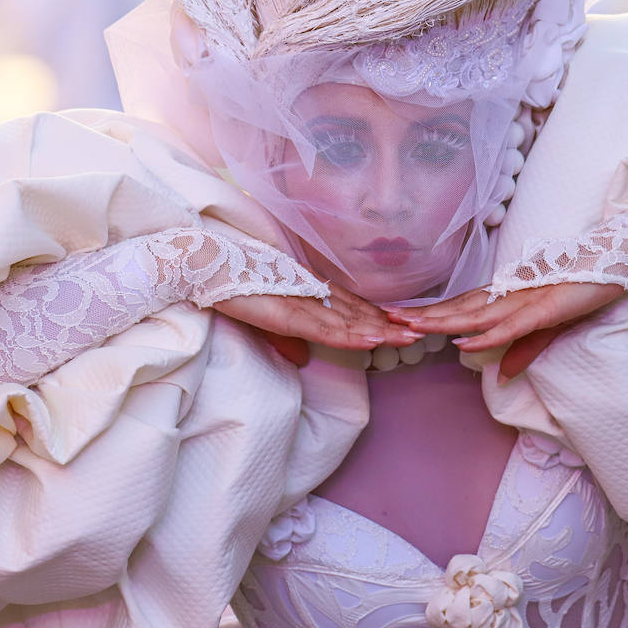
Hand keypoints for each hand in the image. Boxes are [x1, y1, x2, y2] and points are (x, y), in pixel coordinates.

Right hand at [216, 282, 418, 366]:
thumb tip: (303, 359)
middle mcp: (311, 293)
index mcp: (309, 291)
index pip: (351, 307)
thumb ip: (287, 340)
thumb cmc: (232, 290)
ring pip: (349, 321)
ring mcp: (302, 301)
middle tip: (422, 332)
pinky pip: (325, 327)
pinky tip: (372, 340)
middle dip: (390, 325)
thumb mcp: (265, 322)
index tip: (402, 325)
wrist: (205, 268)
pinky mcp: (288, 311)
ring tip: (409, 338)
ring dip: (380, 331)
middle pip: (358, 313)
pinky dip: (351, 335)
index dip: (377, 317)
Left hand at [387, 282, 623, 380]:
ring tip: (410, 328)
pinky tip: (463, 341)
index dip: (428, 314)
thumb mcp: (547, 330)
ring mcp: (522, 301)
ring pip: (473, 316)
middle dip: (421, 317)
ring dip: (441, 323)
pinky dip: (484, 335)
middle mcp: (506, 297)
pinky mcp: (542, 309)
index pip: (458, 308)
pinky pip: (508, 326)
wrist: (611, 268)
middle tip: (384, 320)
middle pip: (456, 310)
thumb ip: (523, 351)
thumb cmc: (577, 295)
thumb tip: (502, 375)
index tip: (397, 319)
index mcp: (504, 299)